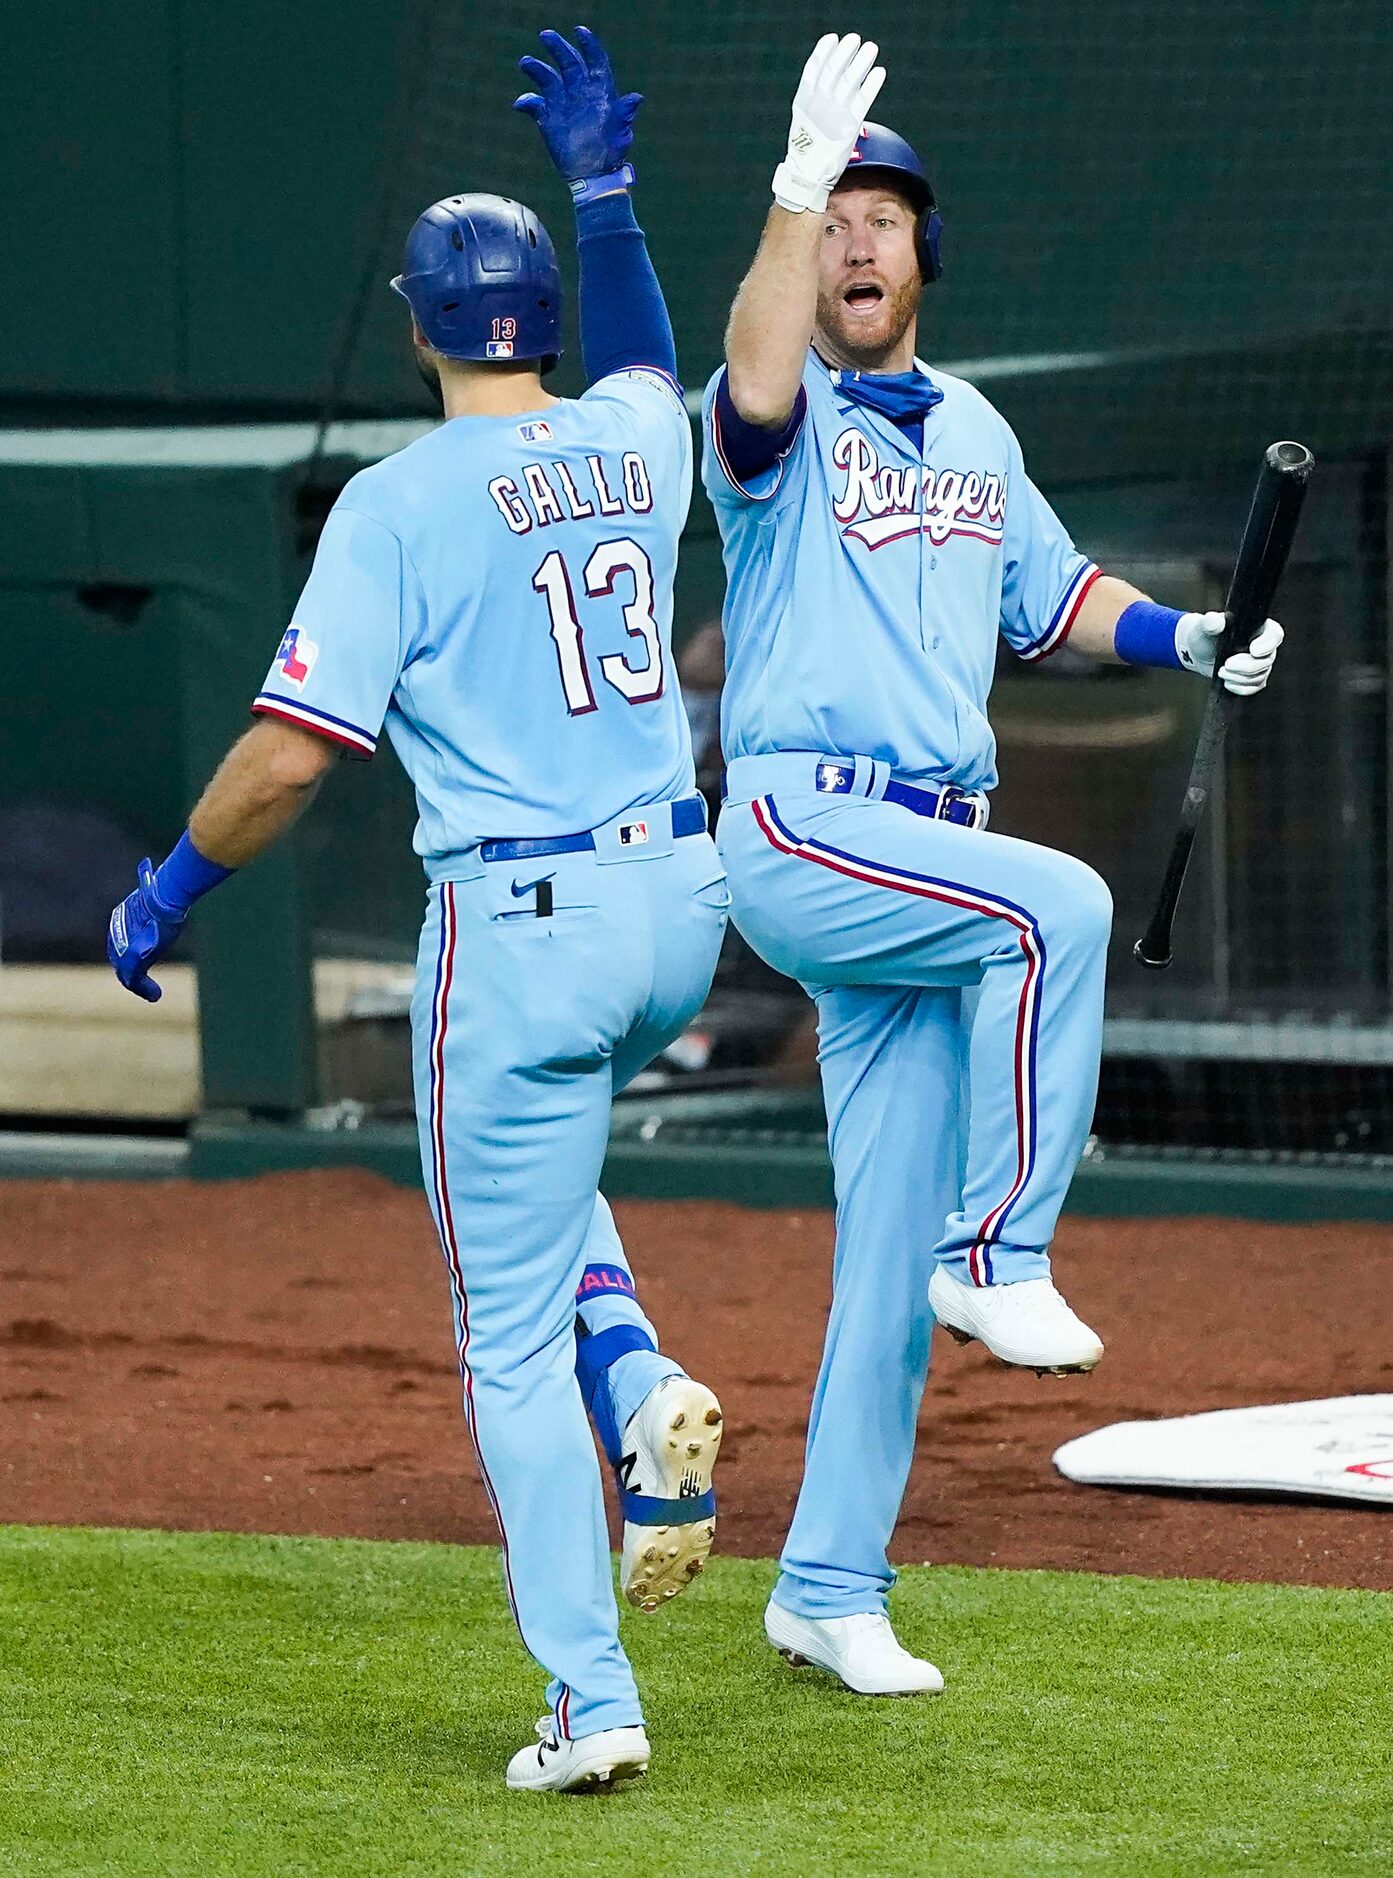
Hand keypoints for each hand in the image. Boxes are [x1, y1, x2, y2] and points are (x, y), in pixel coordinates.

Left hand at [107, 859, 185, 1003]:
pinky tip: (155, 995)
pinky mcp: (132, 961)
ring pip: (127, 972)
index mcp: (121, 916)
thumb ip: (153, 887)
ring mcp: (123, 948)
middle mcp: (117, 933)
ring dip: (139, 985)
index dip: (130, 952)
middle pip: (121, 957)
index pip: (122, 938)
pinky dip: (144, 989)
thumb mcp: (157, 889)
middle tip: (145, 983)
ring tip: (153, 993)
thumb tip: (155, 868)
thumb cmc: (165, 893)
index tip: (143, 959)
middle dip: (132, 972)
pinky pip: (134, 980)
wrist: (162, 901)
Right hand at [514, 25, 641, 183]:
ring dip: (536, 69)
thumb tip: (637, 98)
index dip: (588, 45)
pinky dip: (527, 102)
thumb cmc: (610, 154)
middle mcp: (580, 93)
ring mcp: (563, 104)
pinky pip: (534, 104)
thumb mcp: (620, 134)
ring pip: (548, 78)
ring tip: (525, 62)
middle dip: (558, 48)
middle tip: (546, 36)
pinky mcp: (548, 119)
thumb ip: (625, 114)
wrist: (593, 176)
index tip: (580, 31)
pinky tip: (521, 104)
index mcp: (599, 92)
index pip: (594, 62)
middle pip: (568, 63)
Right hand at [772, 31, 886, 213]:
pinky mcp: (849, 126)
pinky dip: (871, 84)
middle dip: (845, 53)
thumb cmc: (808, 149)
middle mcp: (819, 104)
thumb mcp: (804, 120)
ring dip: (861, 62)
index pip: (814, 69)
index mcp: (805, 101)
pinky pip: (863, 100)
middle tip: (855, 40)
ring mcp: (834, 114)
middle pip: (834, 70)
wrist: (808, 175)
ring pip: (850, 81)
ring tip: (870, 49)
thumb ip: (815, 100)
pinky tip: (879, 72)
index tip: (832, 38)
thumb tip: (831, 82)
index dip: (823, 52)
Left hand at [1176, 611, 1283, 695]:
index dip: (1268, 644)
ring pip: (1260, 676)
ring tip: (1221, 671)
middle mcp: (1264, 645)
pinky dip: (1240, 688)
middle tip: (1227, 664)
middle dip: (1246, 666)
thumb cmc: (1205, 634)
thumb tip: (1215, 621)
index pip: (1275, 635)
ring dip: (1239, 678)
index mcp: (1258, 627)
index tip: (1253, 651)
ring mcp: (1260, 663)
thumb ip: (1210, 622)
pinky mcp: (1253, 677)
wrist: (1199, 652)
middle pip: (1267, 660)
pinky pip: (1254, 687)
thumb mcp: (1205, 626)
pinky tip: (1227, 682)